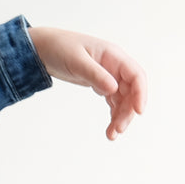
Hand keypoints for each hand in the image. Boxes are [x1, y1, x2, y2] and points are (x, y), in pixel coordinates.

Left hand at [28, 27, 146, 140]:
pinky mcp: (100, 83)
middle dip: (127, 111)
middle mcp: (115, 66)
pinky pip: (113, 100)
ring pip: (122, 98)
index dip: (140, 93)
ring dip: (120, 116)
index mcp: (113, 56)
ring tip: (112, 135)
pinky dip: (113, 113)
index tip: (138, 111)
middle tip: (117, 131)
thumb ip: (95, 75)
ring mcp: (108, 75)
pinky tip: (110, 128)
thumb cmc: (60, 48)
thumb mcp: (77, 61)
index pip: (135, 75)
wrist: (44, 48)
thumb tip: (113, 90)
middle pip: (131, 91)